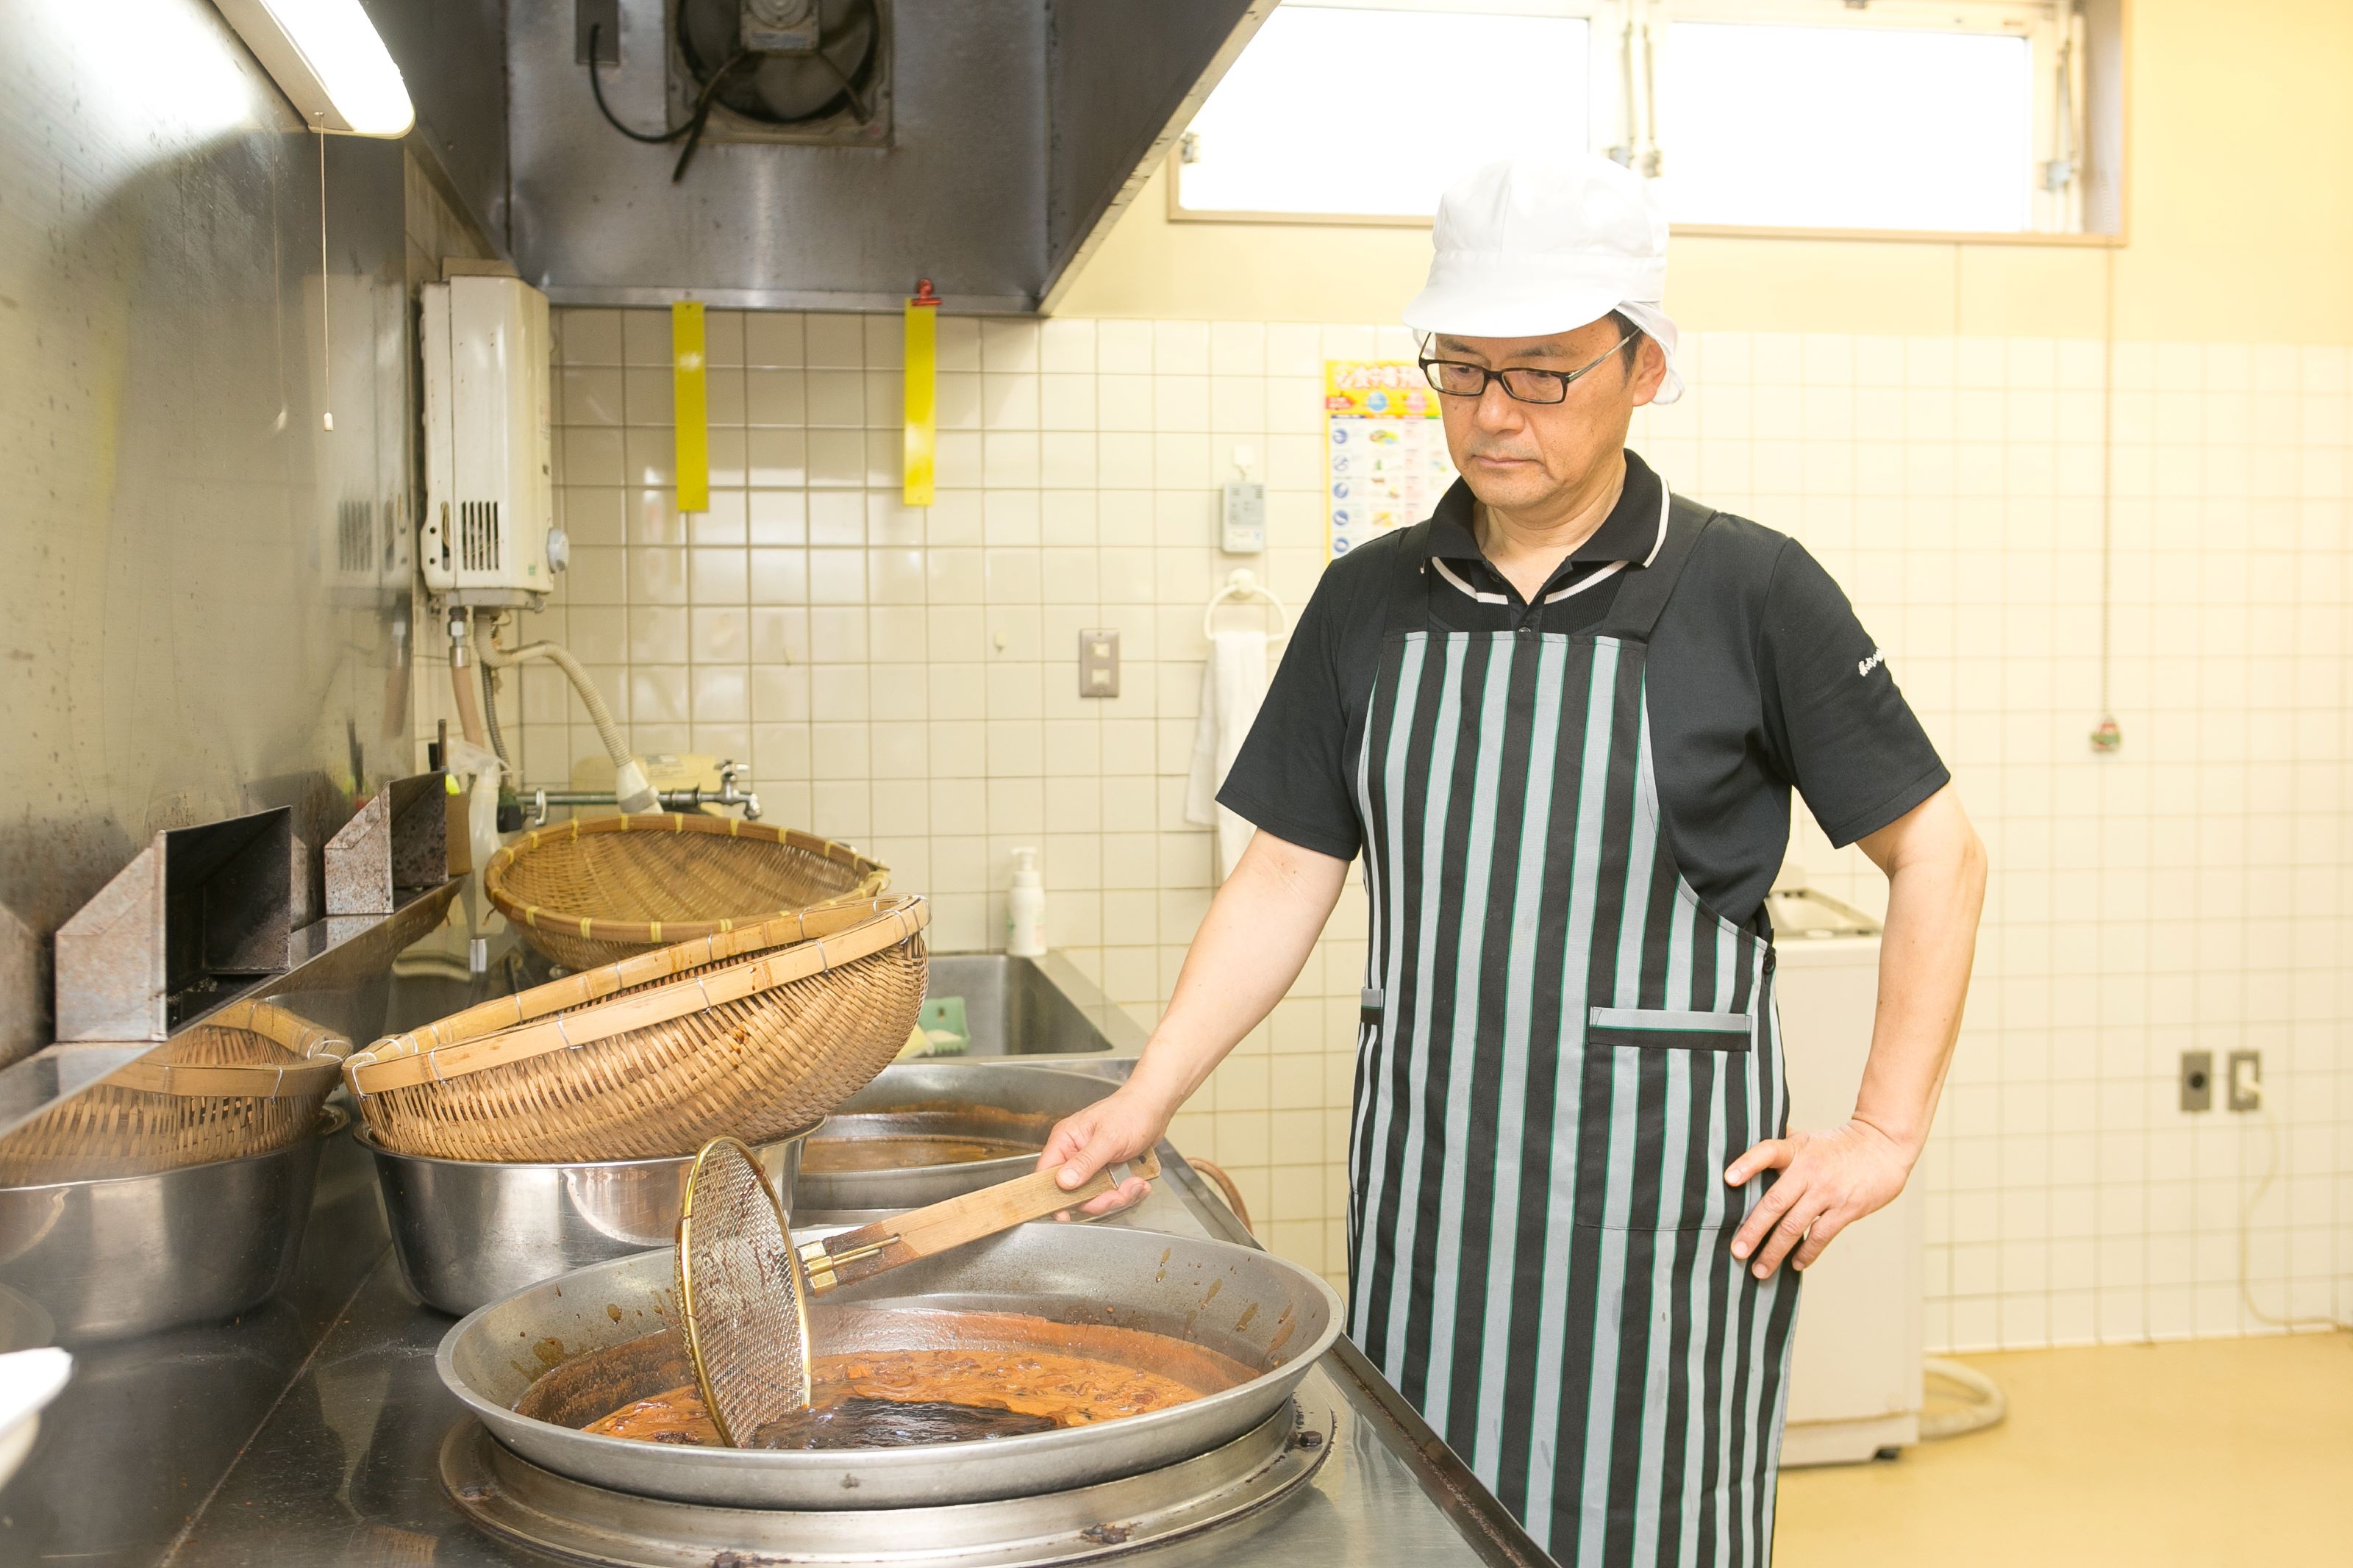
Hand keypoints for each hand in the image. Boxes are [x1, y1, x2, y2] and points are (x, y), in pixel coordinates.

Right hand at [1037, 1084, 1171, 1216]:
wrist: (1155, 1106)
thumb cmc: (1131, 1111)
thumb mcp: (1108, 1138)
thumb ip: (1086, 1162)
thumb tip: (1064, 1182)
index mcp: (1066, 1140)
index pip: (1047, 1173)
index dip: (1053, 1196)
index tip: (1064, 1213)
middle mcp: (1075, 1153)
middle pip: (1074, 1192)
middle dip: (1099, 1198)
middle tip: (1117, 1195)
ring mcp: (1092, 1163)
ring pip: (1096, 1195)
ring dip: (1118, 1195)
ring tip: (1135, 1182)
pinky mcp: (1108, 1170)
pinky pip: (1112, 1191)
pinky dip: (1127, 1190)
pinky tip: (1139, 1181)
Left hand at [1725, 1120, 1914, 1278]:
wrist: (1883, 1146)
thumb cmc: (1838, 1144)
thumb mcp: (1807, 1138)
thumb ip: (1780, 1145)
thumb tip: (1745, 1142)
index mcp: (1796, 1150)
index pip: (1767, 1152)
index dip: (1747, 1164)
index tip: (1728, 1180)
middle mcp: (1809, 1171)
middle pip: (1775, 1202)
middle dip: (1753, 1230)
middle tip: (1737, 1251)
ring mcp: (1828, 1192)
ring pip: (1795, 1226)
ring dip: (1775, 1251)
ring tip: (1759, 1269)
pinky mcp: (1847, 1209)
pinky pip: (1821, 1236)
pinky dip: (1806, 1253)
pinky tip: (1794, 1264)